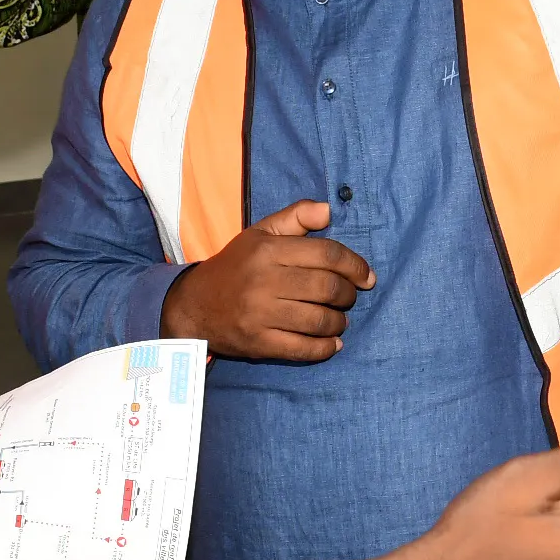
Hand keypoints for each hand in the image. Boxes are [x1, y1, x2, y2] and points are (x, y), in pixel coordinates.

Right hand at [159, 200, 374, 361]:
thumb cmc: (235, 266)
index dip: (354, 265)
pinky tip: (333, 343)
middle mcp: (264, 281)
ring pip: (319, 320)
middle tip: (349, 297)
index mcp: (268, 250)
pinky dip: (325, 348)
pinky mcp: (258, 343)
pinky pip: (303, 349)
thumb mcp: (260, 233)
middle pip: (327, 288)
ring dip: (339, 322)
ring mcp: (260, 315)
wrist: (193, 306)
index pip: (326, 254)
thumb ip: (296, 217)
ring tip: (340, 320)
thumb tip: (329, 210)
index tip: (366, 276)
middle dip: (348, 295)